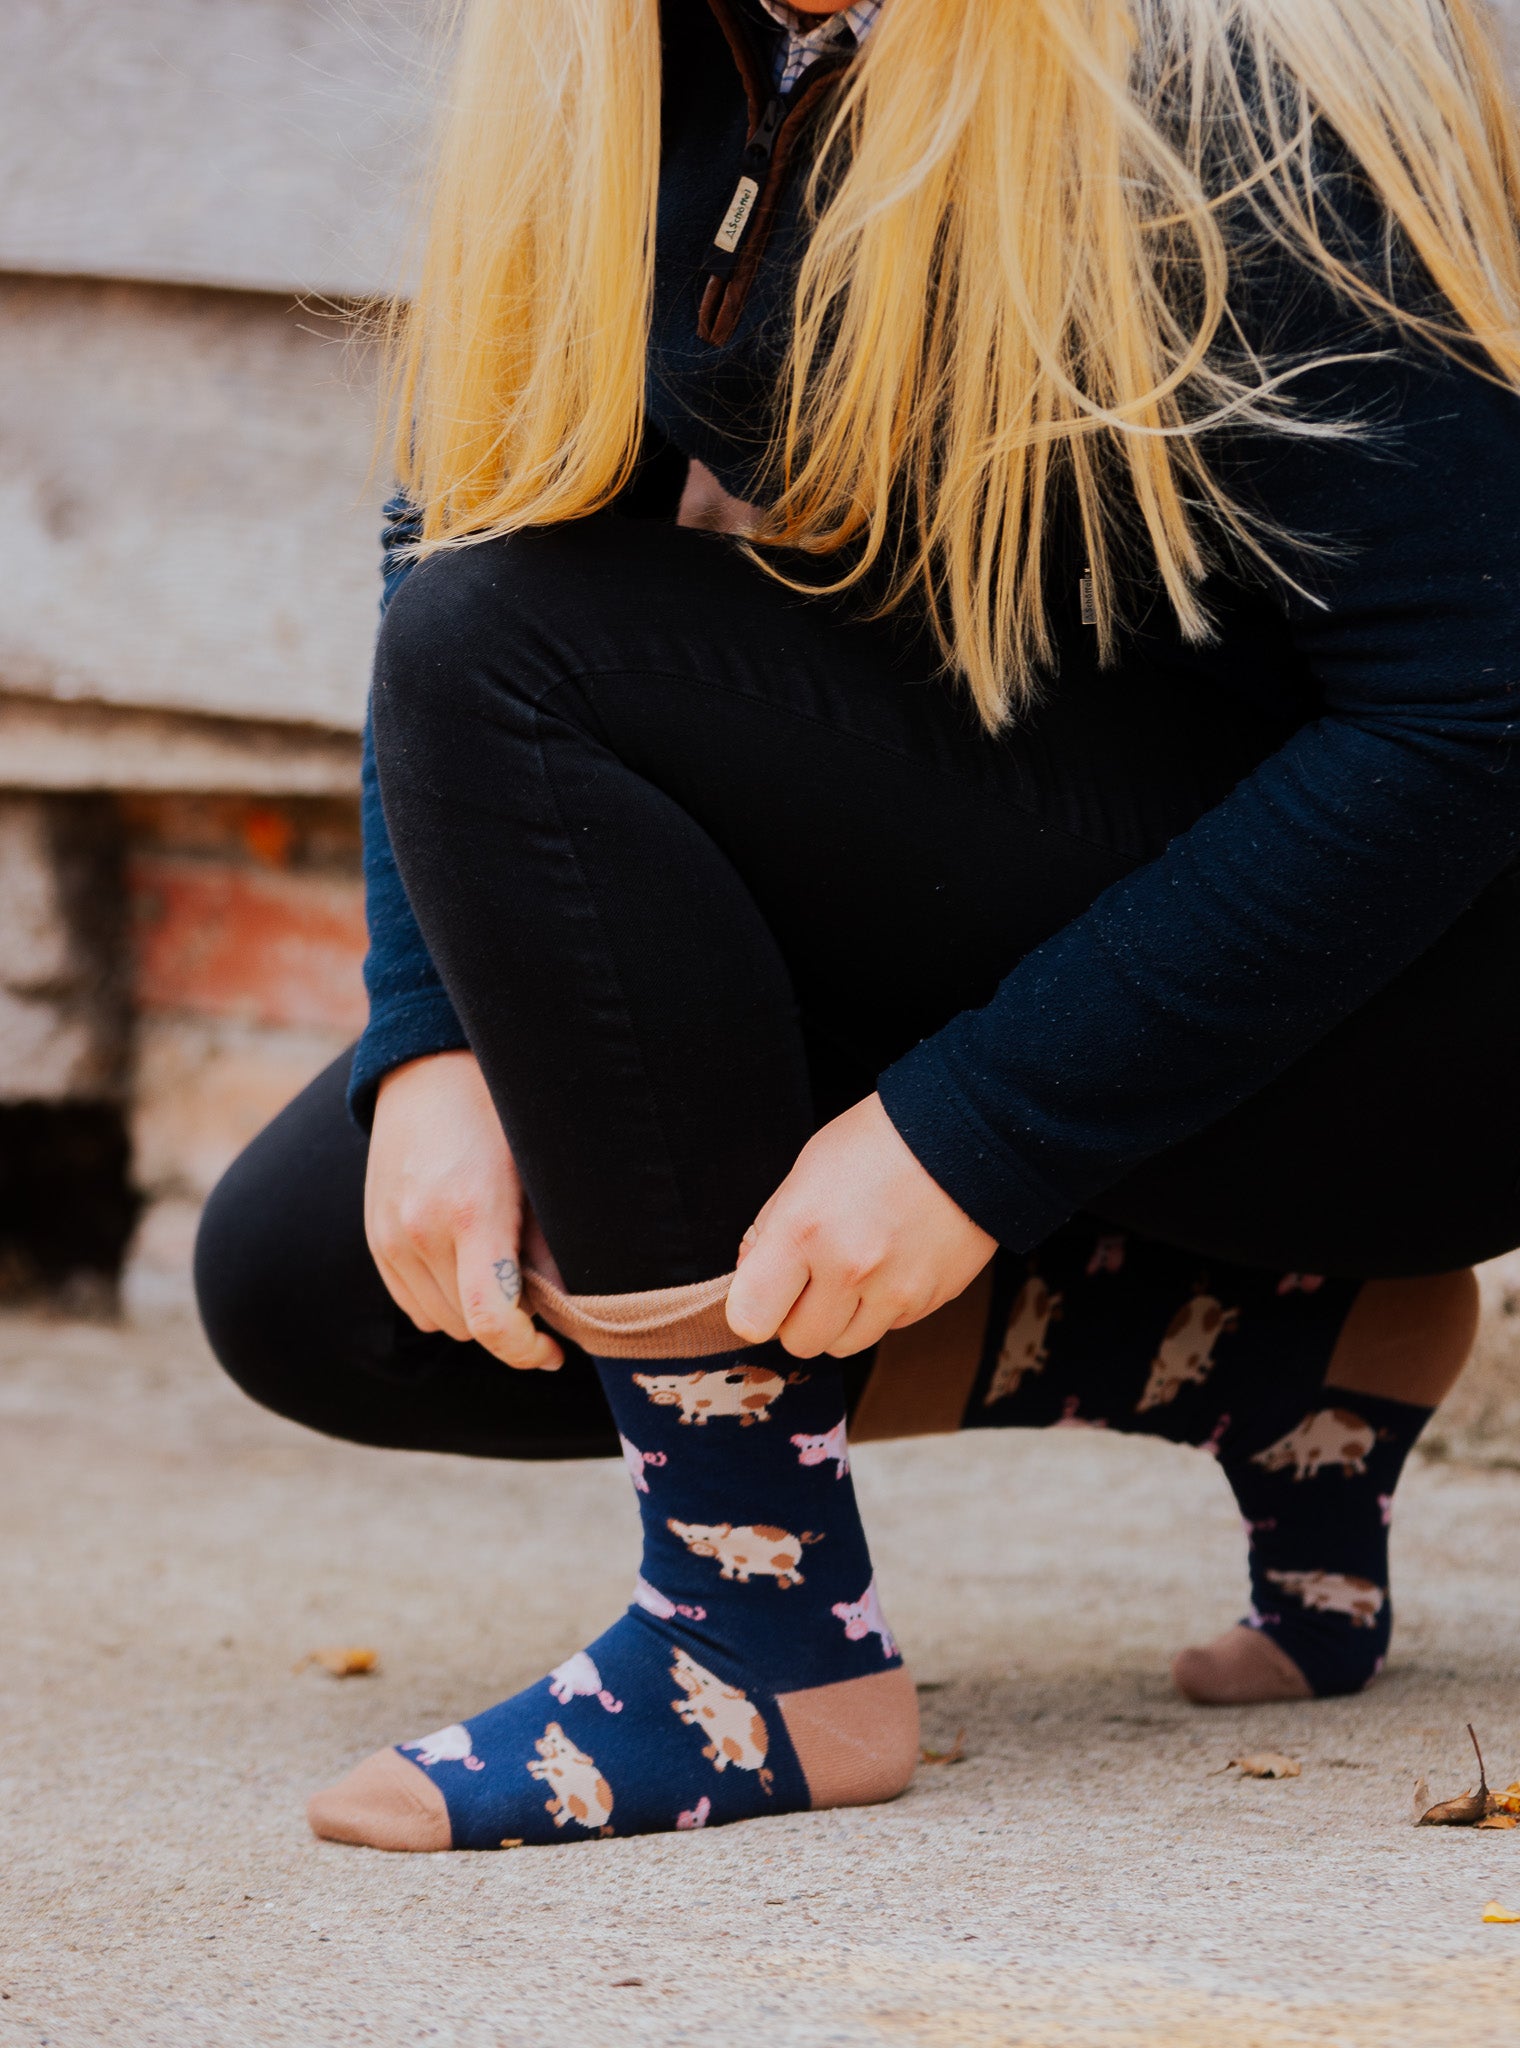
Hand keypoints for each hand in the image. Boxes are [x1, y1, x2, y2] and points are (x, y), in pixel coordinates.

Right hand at [365, 1051, 563, 1369]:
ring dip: (474, 1314)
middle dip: (508, 1324)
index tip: (553, 1351)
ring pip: (440, 1322)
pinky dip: (443, 1300)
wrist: (432, 1066)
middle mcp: (420, 1229)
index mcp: (471, 1211)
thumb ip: (552, 1247)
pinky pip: (412, 1303)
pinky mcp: (374, 1236)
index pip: (490, 1320)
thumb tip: (573, 1312)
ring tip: (503, 1270)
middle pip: (468, 1327)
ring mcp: (389, 1234)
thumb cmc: (504, 1115)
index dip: (526, 1351)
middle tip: (539, 1293)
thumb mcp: (542, 1174)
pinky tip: (470, 1263)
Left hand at [725, 1093, 996, 1357]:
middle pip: (800, 1342)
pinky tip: (890, 1263)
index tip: (762, 1292)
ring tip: (853, 1271)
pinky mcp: (930, 1299)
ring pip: (845, 1345)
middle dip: (797, 1317)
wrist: (964, 1134)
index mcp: (805, 1229)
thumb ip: (769, 1231)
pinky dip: (881, 1307)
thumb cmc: (875, 1144)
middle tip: (810, 1279)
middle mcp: (849, 1267)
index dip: (751, 1309)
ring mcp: (895, 1289)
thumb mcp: (805, 1171)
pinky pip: (888, 1327)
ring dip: (840, 1319)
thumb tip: (748, 1280)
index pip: (750, 1317)